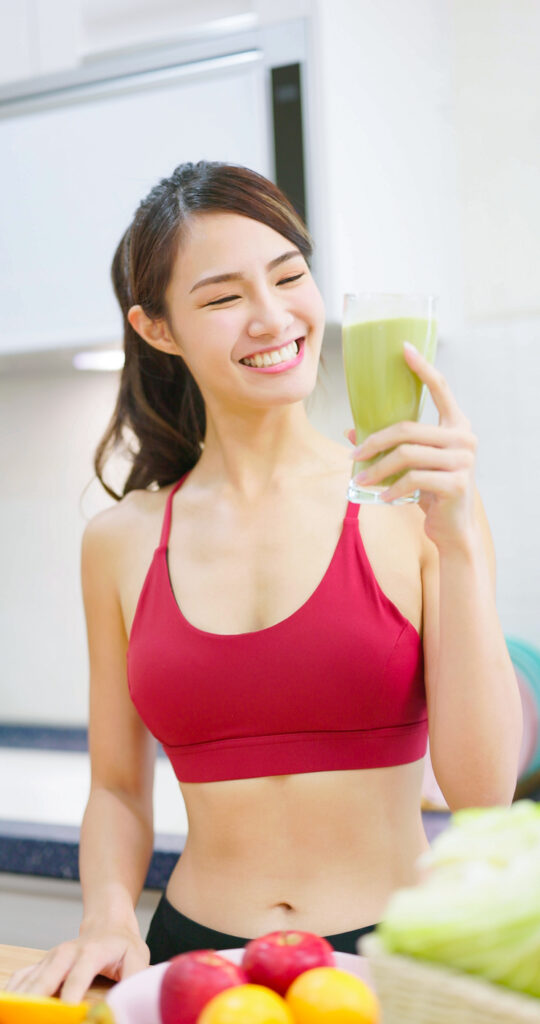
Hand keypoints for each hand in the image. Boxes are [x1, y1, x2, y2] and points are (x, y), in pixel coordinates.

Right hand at [5, 922, 149, 1002]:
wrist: (107, 924)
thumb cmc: (123, 945)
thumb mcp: (137, 957)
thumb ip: (133, 979)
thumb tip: (125, 1003)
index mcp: (91, 952)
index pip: (77, 977)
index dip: (70, 998)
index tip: (67, 1014)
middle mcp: (66, 954)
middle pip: (46, 979)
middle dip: (38, 1002)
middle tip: (36, 1017)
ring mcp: (51, 959)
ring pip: (29, 980)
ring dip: (22, 1000)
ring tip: (19, 1015)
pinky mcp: (42, 965)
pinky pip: (21, 980)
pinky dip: (14, 994)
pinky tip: (12, 1008)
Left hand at [348, 342, 477, 549]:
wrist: (454, 528)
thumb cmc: (432, 491)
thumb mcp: (412, 465)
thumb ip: (391, 446)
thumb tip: (351, 430)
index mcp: (457, 425)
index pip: (441, 388)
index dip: (422, 367)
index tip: (403, 348)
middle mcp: (464, 438)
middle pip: (408, 429)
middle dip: (375, 442)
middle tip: (353, 456)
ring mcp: (463, 460)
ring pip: (407, 455)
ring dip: (377, 469)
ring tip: (360, 479)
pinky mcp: (457, 483)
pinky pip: (414, 479)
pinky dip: (392, 488)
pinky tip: (382, 496)